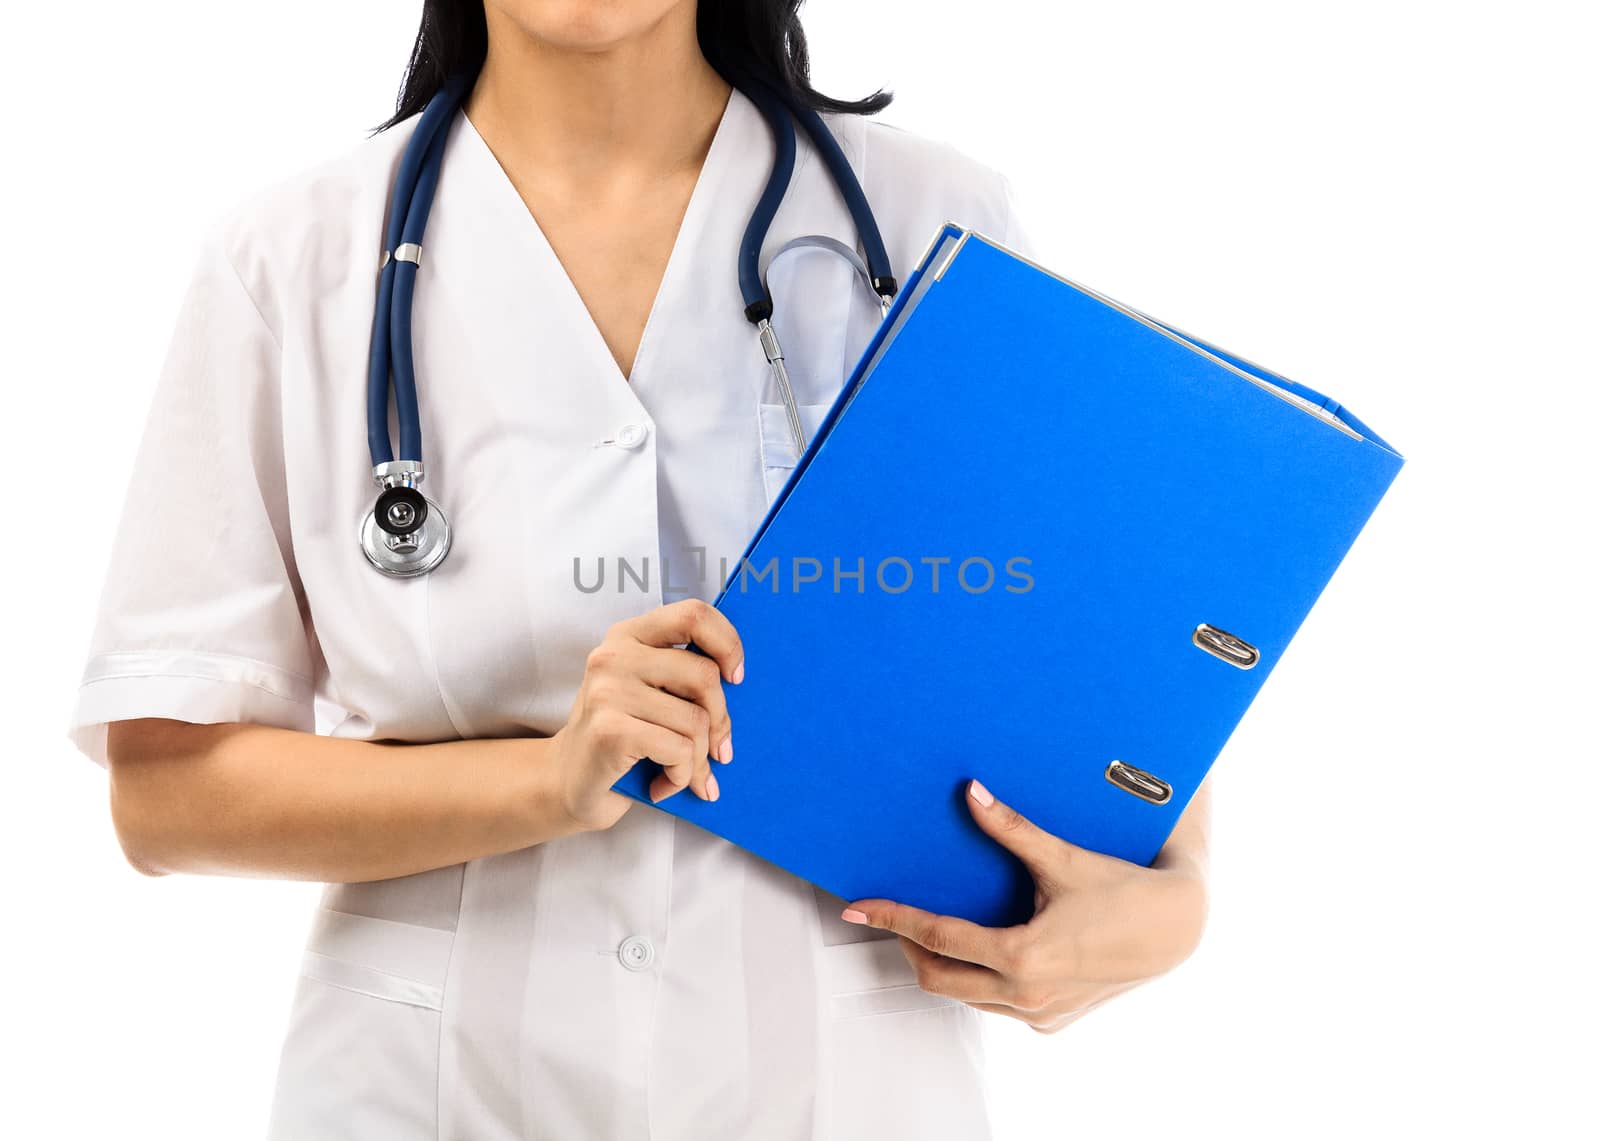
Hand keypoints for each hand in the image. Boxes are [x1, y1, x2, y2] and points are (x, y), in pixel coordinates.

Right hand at [551, 599, 743, 832]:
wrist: (566, 784)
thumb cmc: (621, 738)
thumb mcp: (649, 693)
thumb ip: (682, 676)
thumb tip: (739, 680)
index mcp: (629, 636)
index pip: (693, 615)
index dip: (727, 643)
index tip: (736, 677)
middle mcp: (614, 656)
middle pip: (704, 675)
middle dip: (721, 721)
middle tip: (718, 750)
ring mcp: (608, 691)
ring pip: (696, 720)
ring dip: (699, 759)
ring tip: (684, 774)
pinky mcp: (610, 729)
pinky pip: (679, 750)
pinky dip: (682, 775)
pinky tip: (664, 785)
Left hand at [840, 779, 1209, 1032]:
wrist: (1176, 929)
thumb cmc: (1124, 892)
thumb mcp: (1061, 858)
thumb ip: (1011, 828)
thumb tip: (971, 792)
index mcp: (1021, 956)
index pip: (937, 937)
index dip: (892, 918)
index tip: (858, 907)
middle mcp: (1026, 994)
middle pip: (939, 978)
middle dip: (910, 946)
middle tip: (894, 916)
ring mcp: (1039, 1014)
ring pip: (967, 996)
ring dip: (944, 965)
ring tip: (933, 929)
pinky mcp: (1052, 1020)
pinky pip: (998, 1005)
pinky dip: (979, 981)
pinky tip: (982, 950)